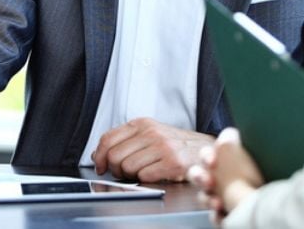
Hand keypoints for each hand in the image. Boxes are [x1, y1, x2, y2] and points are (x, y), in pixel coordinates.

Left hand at [91, 117, 213, 181]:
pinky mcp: (173, 162)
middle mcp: (151, 132)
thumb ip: (124, 141)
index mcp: (142, 124)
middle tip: (123, 173)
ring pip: (127, 167)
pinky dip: (146, 179)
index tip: (101, 166)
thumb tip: (98, 154)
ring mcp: (163, 147)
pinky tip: (155, 175)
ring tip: (142, 172)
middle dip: (115, 169)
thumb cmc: (175, 144)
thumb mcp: (149, 134)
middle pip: (115, 156)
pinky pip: (144, 176)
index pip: (108, 138)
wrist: (205, 149)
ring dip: (131, 176)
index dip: (100, 156)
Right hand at [188, 128, 262, 221]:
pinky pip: (213, 216)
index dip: (207, 157)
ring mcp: (221, 197)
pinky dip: (216, 216)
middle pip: (198, 175)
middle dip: (199, 177)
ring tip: (217, 203)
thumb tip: (227, 132)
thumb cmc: (257, 176)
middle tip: (209, 181)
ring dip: (207, 199)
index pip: (209, 155)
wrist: (269, 205)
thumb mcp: (244, 154)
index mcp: (225, 162)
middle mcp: (221, 178)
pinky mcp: (226, 216)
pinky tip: (223, 214)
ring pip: (203, 197)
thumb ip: (231, 141)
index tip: (212, 162)